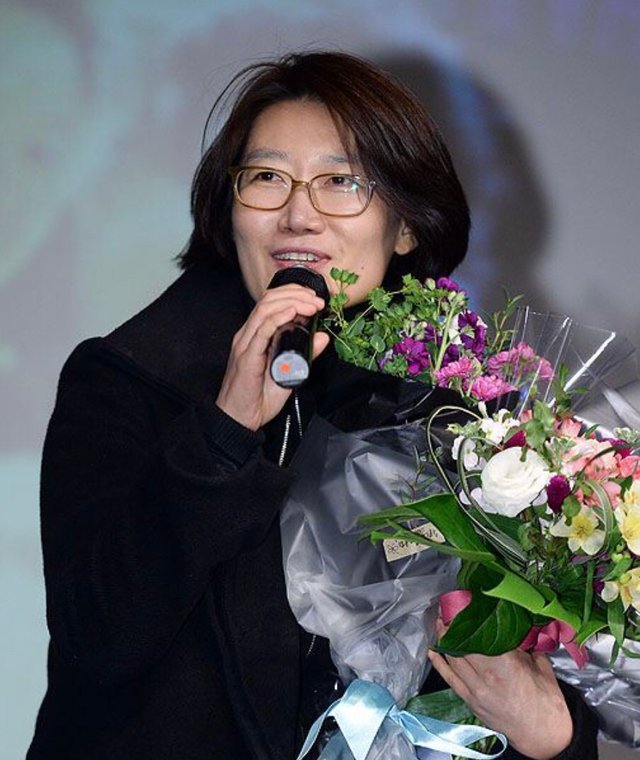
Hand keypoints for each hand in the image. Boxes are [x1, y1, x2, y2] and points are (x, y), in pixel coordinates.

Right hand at [216, 283, 328, 430]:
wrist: (239, 419)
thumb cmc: (258, 398)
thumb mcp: (291, 372)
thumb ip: (306, 354)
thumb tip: (322, 337)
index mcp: (256, 336)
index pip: (272, 302)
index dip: (294, 294)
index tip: (315, 299)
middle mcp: (248, 335)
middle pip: (269, 300)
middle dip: (296, 294)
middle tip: (317, 300)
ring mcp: (245, 344)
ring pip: (265, 309)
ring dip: (291, 302)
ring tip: (311, 305)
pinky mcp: (247, 356)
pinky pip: (261, 331)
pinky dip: (277, 318)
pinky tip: (292, 313)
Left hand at [428, 618, 572, 759]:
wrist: (544, 738)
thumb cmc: (547, 701)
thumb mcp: (540, 666)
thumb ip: (525, 644)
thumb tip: (516, 623)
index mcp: (506, 666)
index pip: (481, 634)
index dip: (470, 616)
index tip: (464, 600)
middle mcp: (486, 677)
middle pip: (462, 644)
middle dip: (453, 623)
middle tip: (449, 606)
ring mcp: (476, 691)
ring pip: (453, 658)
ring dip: (444, 638)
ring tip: (441, 621)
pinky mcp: (470, 701)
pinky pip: (450, 678)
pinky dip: (440, 662)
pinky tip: (433, 649)